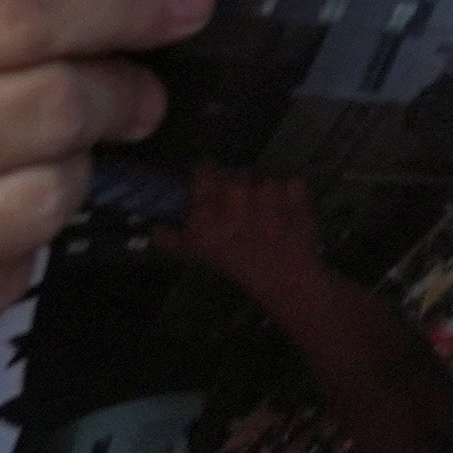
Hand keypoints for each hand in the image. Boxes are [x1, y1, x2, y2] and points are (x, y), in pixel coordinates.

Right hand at [172, 167, 338, 311]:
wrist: (283, 281)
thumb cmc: (238, 262)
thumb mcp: (201, 255)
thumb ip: (173, 240)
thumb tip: (154, 226)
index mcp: (208, 227)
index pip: (204, 178)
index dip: (208, 171)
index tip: (211, 173)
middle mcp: (236, 220)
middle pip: (236, 178)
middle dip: (241, 185)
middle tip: (244, 199)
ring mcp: (270, 215)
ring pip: (266, 180)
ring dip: (268, 191)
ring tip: (268, 210)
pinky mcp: (298, 211)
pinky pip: (294, 183)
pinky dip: (293, 193)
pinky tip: (287, 211)